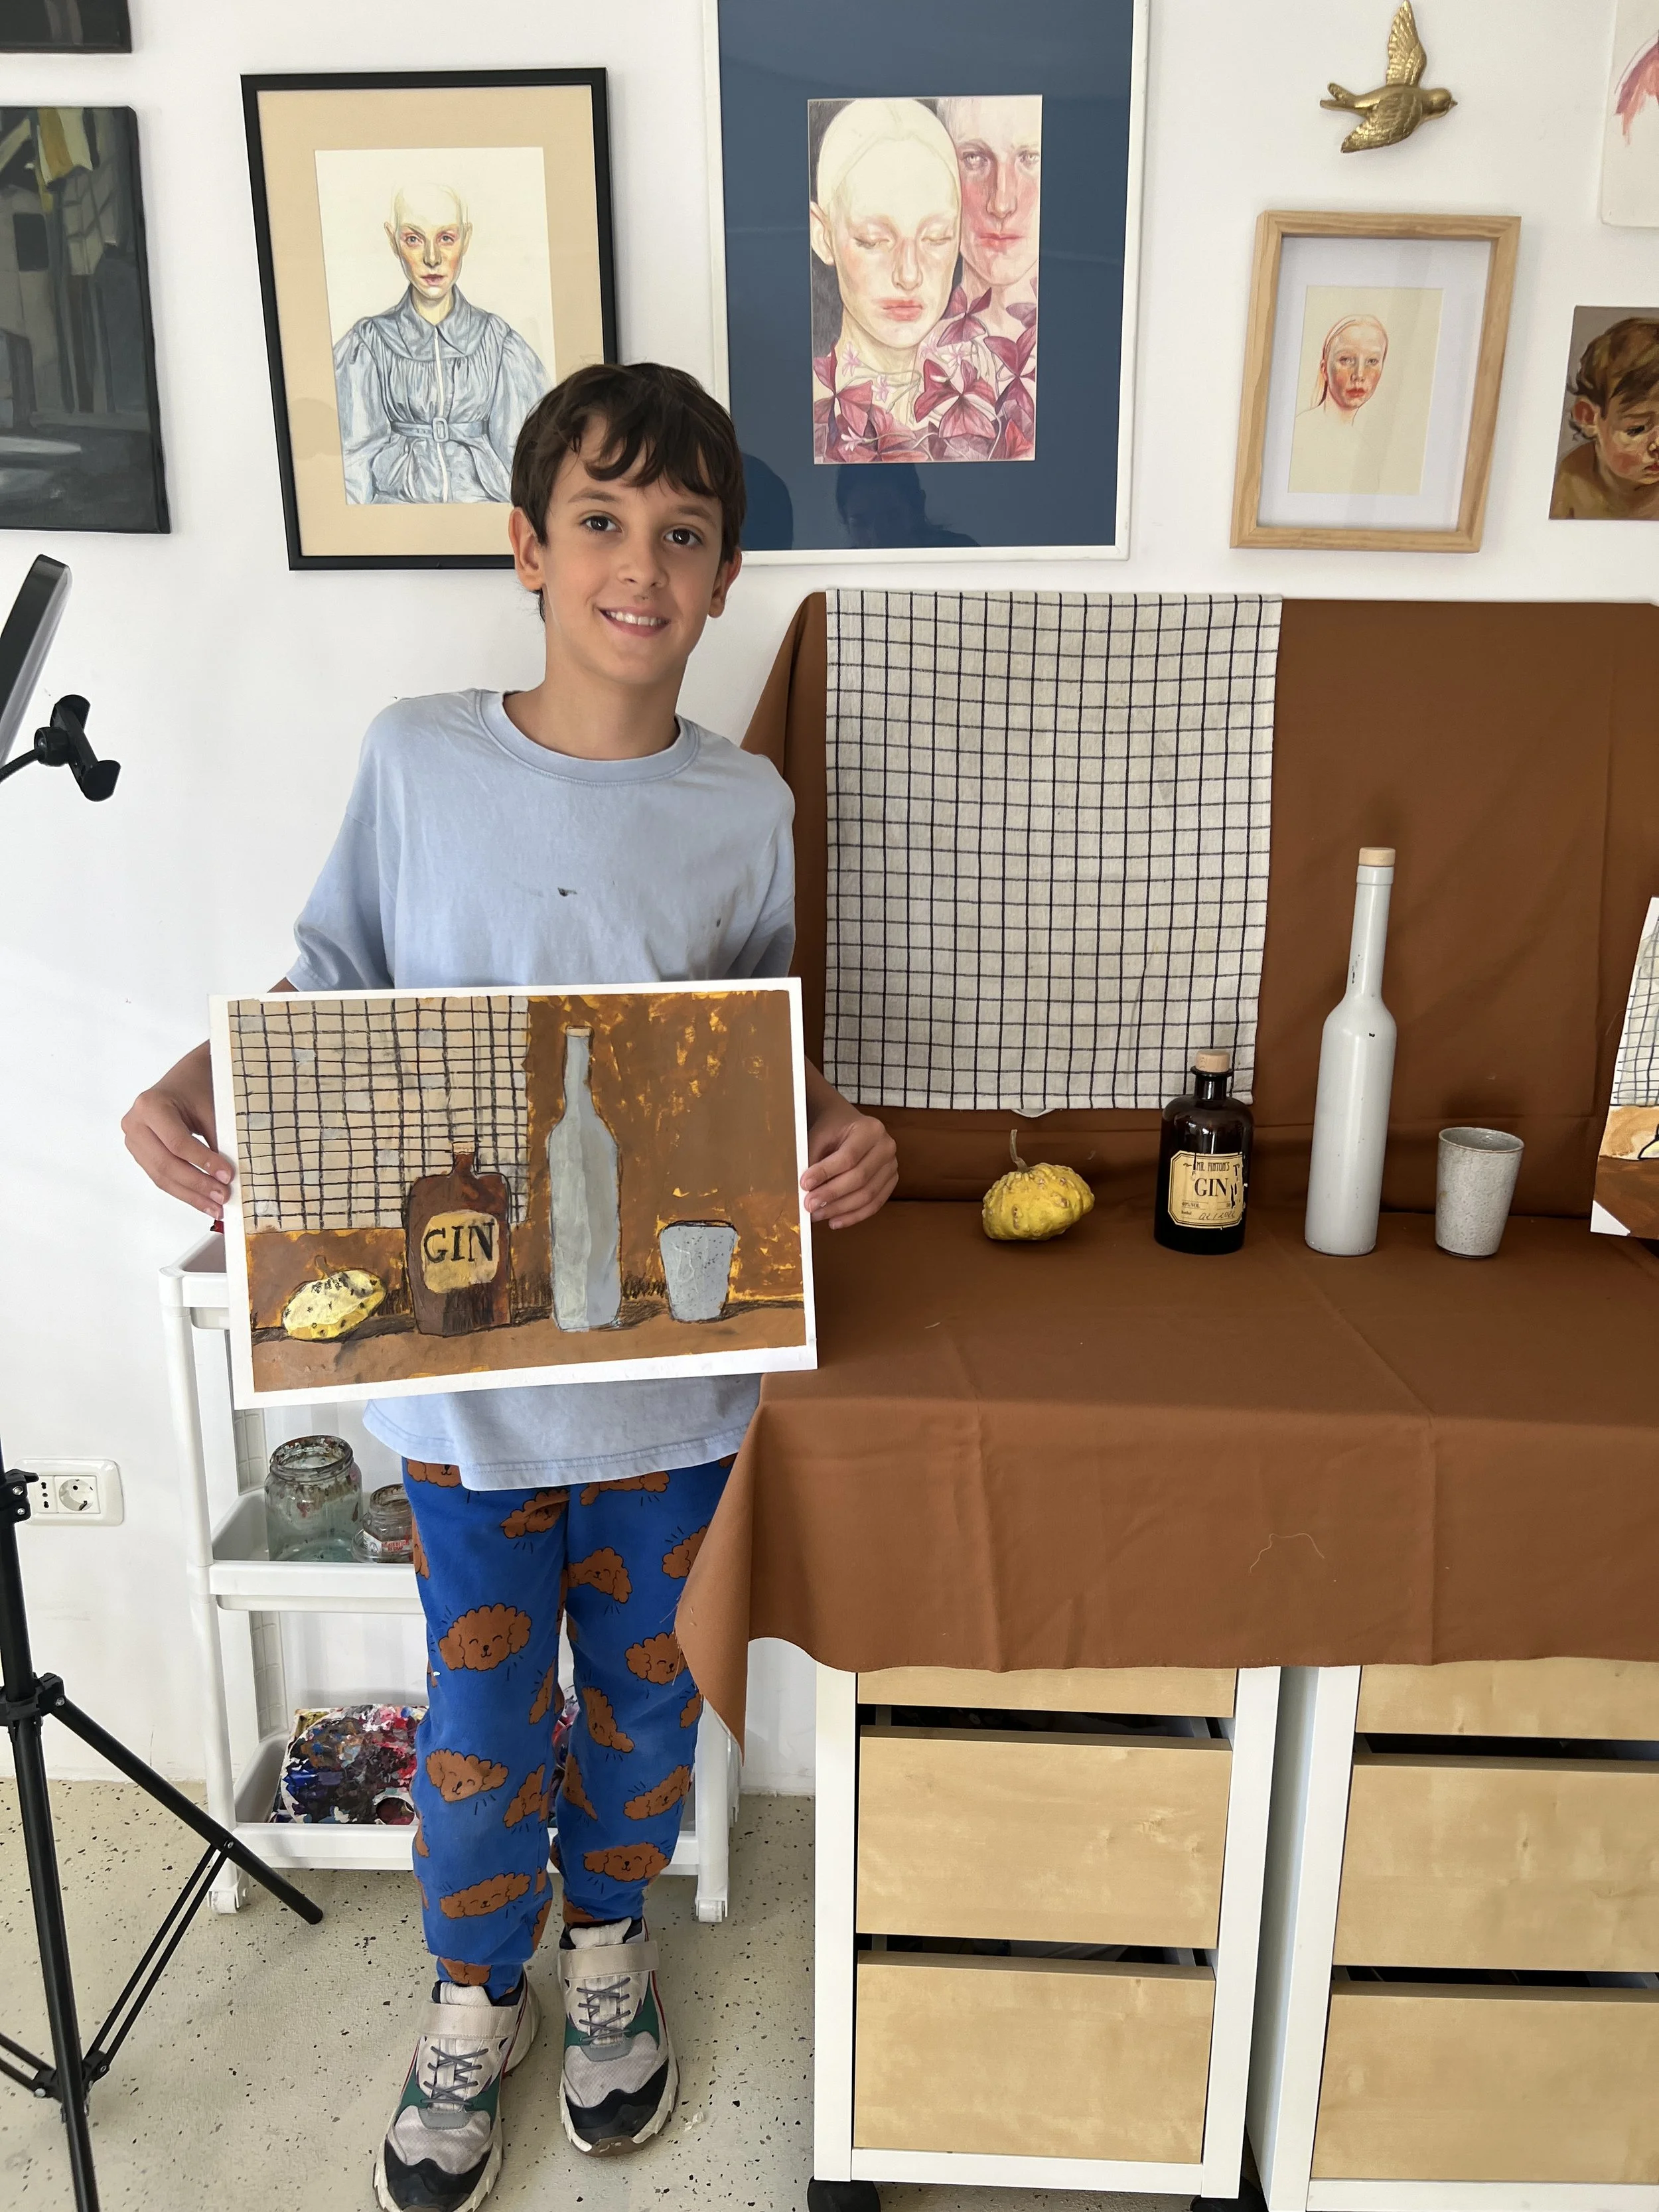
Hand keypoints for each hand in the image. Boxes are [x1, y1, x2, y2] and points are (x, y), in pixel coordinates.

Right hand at [121, 1041, 232, 1217]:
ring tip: (216, 1208)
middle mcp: (135, 1123)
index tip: (228, 1176)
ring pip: (161, 1176)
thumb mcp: (211, 1108)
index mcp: (150, 1106)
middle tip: (224, 1197)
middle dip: (197, 1185)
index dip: (203, 1162)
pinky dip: (184, 1190)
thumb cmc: (199, 1088)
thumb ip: (218, 1140)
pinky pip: (161, 1176)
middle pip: (165, 1164)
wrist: (187, 1077)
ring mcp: (134, 1140)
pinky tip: (204, 1201)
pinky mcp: (140, 1153)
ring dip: (191, 1195)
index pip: (177, 1143)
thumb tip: (230, 1179)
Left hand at [801, 1094, 897, 1229]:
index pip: (848, 1157)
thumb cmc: (832, 1129)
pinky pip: (874, 1204)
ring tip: (817, 1214)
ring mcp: (892, 1166)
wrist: (849, 1125)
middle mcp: (886, 1147)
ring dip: (840, 1209)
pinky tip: (834, 1221)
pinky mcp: (891, 1181)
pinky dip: (853, 1216)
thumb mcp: (819, 1135)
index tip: (805, 1184)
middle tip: (809, 1205)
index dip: (826, 1173)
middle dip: (831, 1194)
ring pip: (868, 1195)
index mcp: (870, 1129)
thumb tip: (806, 1190)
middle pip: (860, 1178)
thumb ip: (813, 1159)